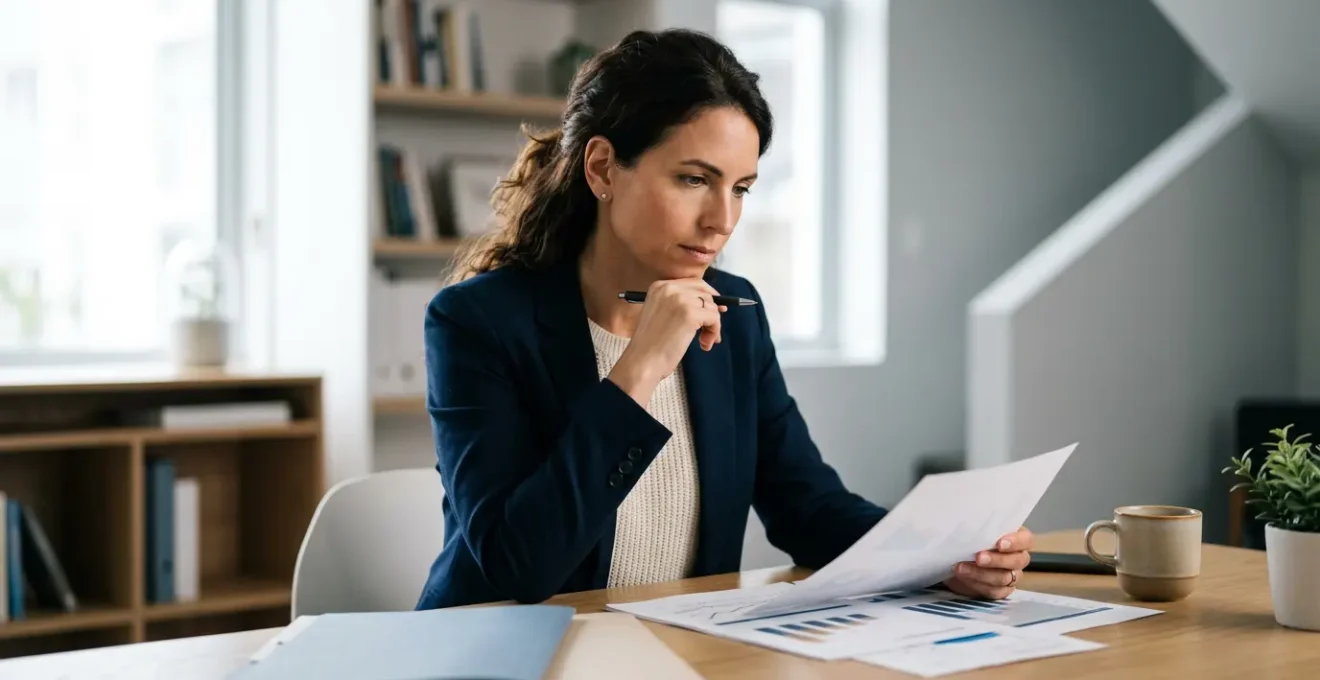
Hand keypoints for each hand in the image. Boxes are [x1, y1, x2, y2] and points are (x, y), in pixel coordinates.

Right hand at [608, 278, 724, 406]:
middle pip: (705, 293)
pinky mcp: (690, 314)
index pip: (693, 283)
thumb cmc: (651, 346)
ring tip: (704, 341)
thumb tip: (713, 304)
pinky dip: (714, 332)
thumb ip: (680, 305)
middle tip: (711, 330)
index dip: (707, 296)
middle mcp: (670, 289)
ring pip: (712, 306)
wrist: (642, 362)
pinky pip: (714, 318)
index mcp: (659, 287)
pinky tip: (704, 344)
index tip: (715, 309)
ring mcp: (680, 300)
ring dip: (713, 326)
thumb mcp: (660, 315)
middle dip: (712, 311)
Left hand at [943, 527, 1032, 599]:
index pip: (1026, 539)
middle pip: (1017, 561)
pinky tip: (964, 577)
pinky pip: (994, 591)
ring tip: (961, 567)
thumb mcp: (974, 529)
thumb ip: (979, 527)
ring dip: (981, 573)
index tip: (999, 543)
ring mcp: (1011, 576)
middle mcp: (1017, 558)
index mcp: (1016, 539)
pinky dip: (977, 584)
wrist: (955, 560)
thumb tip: (969, 523)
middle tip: (979, 557)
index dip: (1015, 542)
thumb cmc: (969, 539)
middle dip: (996, 560)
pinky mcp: (1000, 590)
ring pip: (1003, 578)